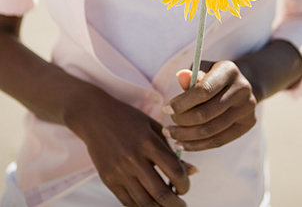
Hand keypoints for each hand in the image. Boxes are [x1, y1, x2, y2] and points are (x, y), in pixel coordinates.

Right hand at [69, 89, 192, 205]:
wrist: (95, 117)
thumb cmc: (129, 119)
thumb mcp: (153, 128)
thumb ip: (172, 150)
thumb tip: (193, 172)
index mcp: (148, 142)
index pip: (174, 171)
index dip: (184, 184)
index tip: (185, 186)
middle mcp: (134, 158)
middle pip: (161, 193)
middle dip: (176, 204)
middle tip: (181, 204)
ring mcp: (120, 171)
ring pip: (145, 202)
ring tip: (168, 206)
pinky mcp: (108, 180)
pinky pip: (128, 202)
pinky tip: (150, 204)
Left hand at [162, 60, 256, 151]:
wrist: (241, 85)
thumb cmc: (214, 75)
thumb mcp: (203, 69)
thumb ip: (192, 75)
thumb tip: (181, 78)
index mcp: (229, 71)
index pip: (204, 91)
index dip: (182, 103)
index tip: (166, 109)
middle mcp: (242, 89)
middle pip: (206, 113)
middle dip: (182, 121)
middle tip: (167, 125)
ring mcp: (247, 108)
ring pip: (211, 130)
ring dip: (186, 136)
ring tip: (170, 135)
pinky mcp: (248, 124)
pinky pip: (219, 141)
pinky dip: (197, 145)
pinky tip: (181, 145)